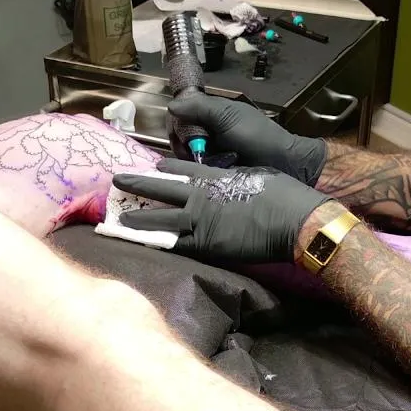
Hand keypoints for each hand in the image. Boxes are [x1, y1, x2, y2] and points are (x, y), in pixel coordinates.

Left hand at [113, 159, 330, 263]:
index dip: (165, 167)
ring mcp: (200, 221)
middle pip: (161, 189)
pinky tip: (143, 243)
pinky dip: (158, 243)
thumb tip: (229, 180)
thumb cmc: (282, 195)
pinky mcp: (205, 245)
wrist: (292, 220)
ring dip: (139, 217)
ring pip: (160, 218)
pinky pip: (174, 244)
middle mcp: (200, 197)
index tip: (152, 164)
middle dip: (137, 184)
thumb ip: (234, 179)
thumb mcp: (255, 175)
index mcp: (214, 178)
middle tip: (117, 180)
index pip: (182, 169)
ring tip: (121, 218)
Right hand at [169, 95, 328, 185]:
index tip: (177, 134)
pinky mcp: (216, 170)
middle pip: (180, 136)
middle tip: (191, 152)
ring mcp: (212, 152)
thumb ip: (200, 108)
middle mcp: (208, 131)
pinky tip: (202, 173)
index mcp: (211, 113)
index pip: (181, 114)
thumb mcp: (228, 117)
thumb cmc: (258, 136)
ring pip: (186, 154)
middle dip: (182, 144)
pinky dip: (196, 170)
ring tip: (200, 163)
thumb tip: (171, 106)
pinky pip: (197, 169)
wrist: (282, 164)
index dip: (176, 123)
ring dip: (189, 159)